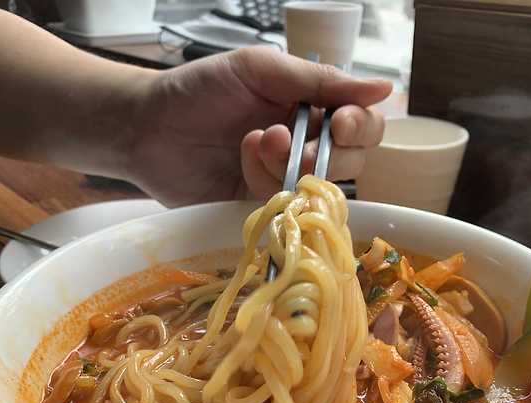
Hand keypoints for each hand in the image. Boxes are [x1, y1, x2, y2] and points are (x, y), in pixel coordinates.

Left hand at [131, 47, 391, 204]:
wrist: (146, 127)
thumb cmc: (199, 89)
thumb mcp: (260, 70)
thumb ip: (319, 81)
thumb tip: (384, 87)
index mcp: (311, 106)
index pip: (363, 123)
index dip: (360, 126)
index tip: (338, 123)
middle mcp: (306, 143)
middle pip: (353, 161)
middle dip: (325, 152)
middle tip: (284, 137)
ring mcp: (284, 177)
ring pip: (321, 185)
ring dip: (290, 164)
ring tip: (252, 140)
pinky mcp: (263, 204)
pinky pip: (287, 202)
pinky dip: (267, 179)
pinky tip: (242, 159)